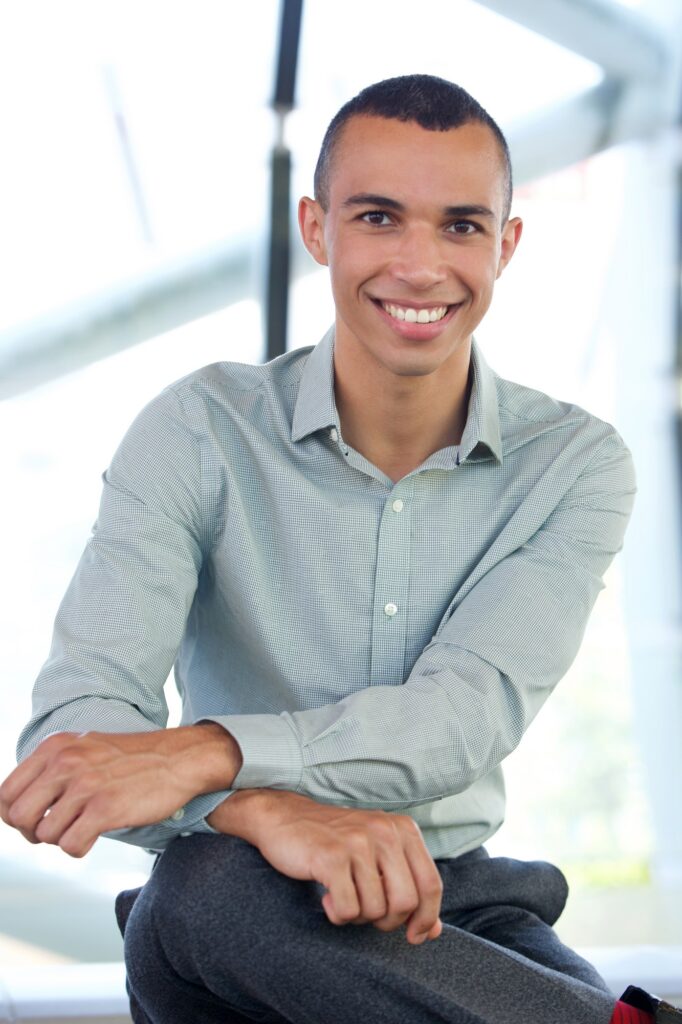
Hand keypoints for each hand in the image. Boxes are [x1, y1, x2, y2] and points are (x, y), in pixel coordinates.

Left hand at [0, 724, 241, 857]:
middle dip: (32, 832)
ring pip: (45, 834)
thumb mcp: (84, 747)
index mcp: (56, 747)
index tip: (32, 821)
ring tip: (82, 828)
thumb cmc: (131, 758)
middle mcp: (66, 762)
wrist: (178, 759)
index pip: (7, 792)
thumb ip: (52, 768)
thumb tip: (17, 803)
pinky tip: (94, 836)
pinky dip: (79, 848)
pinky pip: (71, 846)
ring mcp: (86, 785)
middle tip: (55, 830)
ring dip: (61, 839)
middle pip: (18, 816)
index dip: (13, 815)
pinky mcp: (106, 808)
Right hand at [208, 790, 442, 944]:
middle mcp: (384, 831)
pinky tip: (327, 899)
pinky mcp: (331, 857)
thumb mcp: (379, 857)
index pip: (431, 884)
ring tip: (343, 897)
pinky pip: (349, 909)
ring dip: (359, 916)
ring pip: (376, 909)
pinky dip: (338, 914)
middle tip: (367, 914)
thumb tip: (432, 932)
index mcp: (403, 829)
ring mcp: (357, 842)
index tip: (415, 936)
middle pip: (406, 902)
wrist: (285, 818)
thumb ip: (408, 889)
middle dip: (388, 921)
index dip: (427, 918)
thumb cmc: (336, 843)